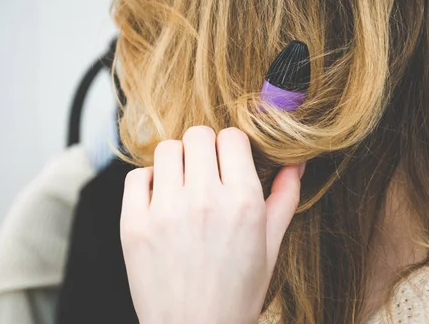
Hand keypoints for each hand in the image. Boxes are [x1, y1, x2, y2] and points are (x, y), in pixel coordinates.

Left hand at [120, 126, 305, 323]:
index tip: (228, 161)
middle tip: (204, 172)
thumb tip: (295, 163)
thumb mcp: (270, 247)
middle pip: (198, 135)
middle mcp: (204, 200)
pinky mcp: (133, 224)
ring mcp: (165, 211)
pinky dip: (147, 181)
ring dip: (176, 161)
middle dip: (204, 148)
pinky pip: (136, 176)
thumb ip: (284, 199)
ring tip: (181, 185)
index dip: (231, 147)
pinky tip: (159, 200)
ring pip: (167, 149)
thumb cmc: (236, 294)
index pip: (232, 137)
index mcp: (243, 203)